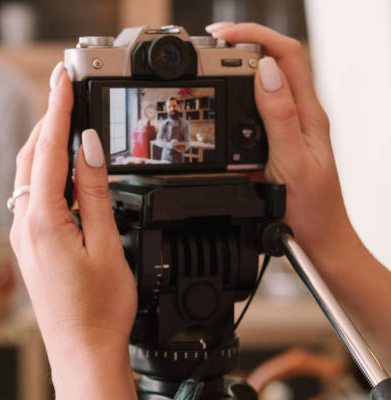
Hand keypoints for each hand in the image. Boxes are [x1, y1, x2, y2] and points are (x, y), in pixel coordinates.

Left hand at [9, 62, 137, 399]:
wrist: (82, 352)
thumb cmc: (98, 310)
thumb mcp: (106, 244)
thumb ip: (94, 192)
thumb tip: (90, 147)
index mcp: (44, 220)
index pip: (49, 149)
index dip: (57, 109)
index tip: (64, 79)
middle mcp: (24, 225)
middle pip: (32, 156)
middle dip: (47, 119)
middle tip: (65, 91)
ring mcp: (23, 236)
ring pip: (28, 174)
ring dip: (45, 143)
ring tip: (65, 120)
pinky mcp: (29, 245)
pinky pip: (31, 195)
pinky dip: (45, 170)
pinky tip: (61, 168)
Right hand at [207, 23, 353, 262]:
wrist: (317, 236)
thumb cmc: (311, 206)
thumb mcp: (292, 162)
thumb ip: (279, 116)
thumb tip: (265, 70)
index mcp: (308, 113)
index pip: (286, 55)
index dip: (255, 35)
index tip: (222, 35)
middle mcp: (300, 113)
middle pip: (275, 60)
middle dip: (242, 43)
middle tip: (210, 45)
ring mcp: (290, 125)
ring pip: (265, 82)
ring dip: (238, 66)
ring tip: (211, 65)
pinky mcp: (278, 139)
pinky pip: (257, 108)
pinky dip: (236, 96)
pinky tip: (222, 101)